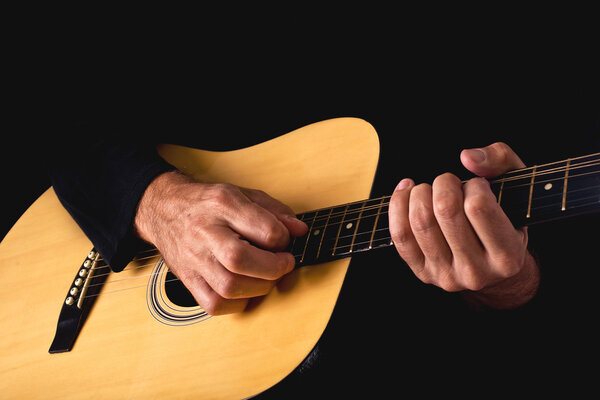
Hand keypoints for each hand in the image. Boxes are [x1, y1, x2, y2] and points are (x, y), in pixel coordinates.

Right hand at [134, 171, 307, 314]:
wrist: (163, 209)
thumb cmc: (207, 203)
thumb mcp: (243, 194)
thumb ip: (275, 211)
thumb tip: (299, 230)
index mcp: (222, 204)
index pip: (263, 230)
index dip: (283, 240)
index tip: (285, 242)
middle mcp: (204, 231)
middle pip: (241, 260)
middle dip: (273, 268)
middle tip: (283, 264)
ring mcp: (193, 258)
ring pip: (229, 287)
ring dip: (259, 288)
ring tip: (266, 277)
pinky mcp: (187, 279)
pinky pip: (214, 304)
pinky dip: (238, 303)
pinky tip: (246, 289)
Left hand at [388, 143, 539, 308]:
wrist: (494, 269)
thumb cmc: (505, 220)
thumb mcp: (517, 187)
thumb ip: (501, 160)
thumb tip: (467, 157)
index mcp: (507, 255)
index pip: (478, 206)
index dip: (473, 185)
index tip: (477, 186)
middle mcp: (476, 272)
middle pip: (445, 210)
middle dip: (443, 183)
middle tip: (449, 183)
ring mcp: (446, 275)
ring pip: (420, 222)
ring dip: (420, 193)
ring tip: (430, 189)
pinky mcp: (422, 273)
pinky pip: (400, 235)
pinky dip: (398, 205)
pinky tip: (407, 192)